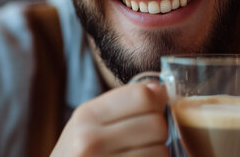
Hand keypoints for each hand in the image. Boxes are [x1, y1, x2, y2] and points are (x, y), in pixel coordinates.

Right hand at [50, 82, 168, 156]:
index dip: (156, 100)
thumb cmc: (78, 151)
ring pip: (160, 151)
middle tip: (148, 135)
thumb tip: (159, 90)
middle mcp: (91, 140)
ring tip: (140, 151)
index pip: (140, 96)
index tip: (156, 105)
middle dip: (158, 129)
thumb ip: (122, 103)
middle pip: (155, 124)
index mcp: (87, 115)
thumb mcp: (88, 121)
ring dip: (158, 152)